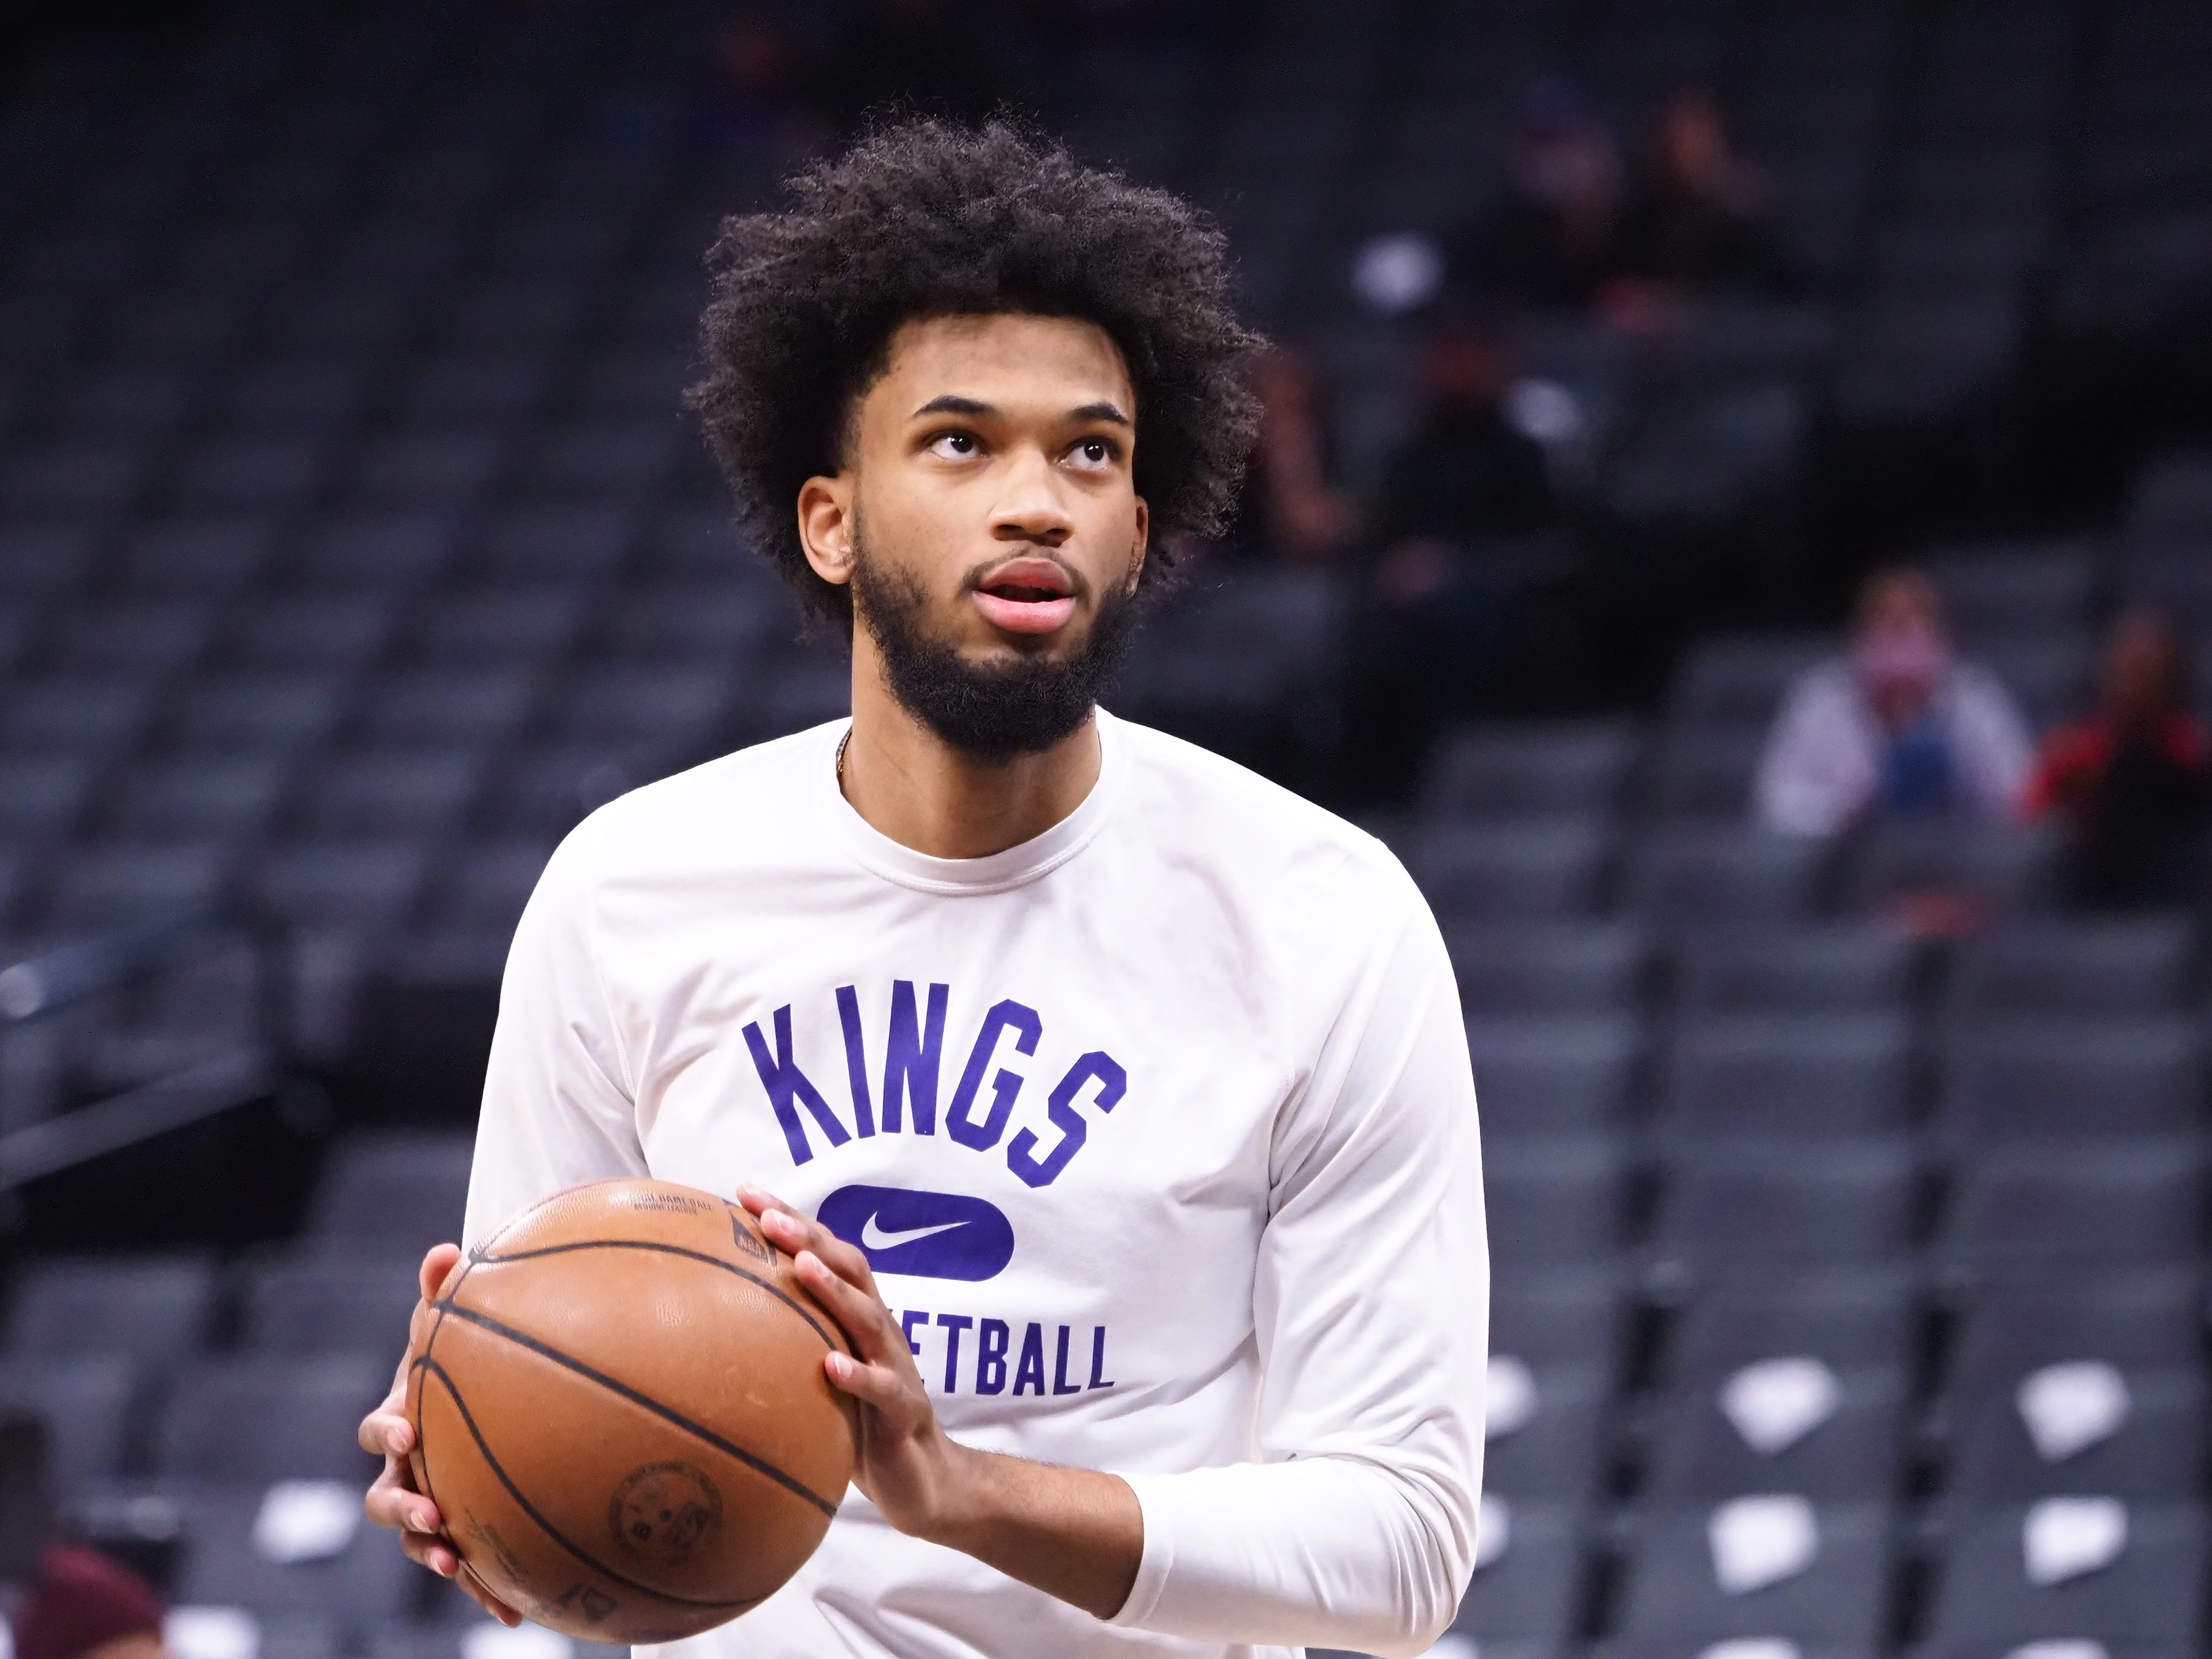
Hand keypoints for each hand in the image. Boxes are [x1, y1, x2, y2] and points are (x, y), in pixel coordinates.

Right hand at [358, 1243, 523, 1626]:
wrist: (480, 1388)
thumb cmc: (465, 1351)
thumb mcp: (455, 1323)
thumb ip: (445, 1292)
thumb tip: (444, 1251)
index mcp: (401, 1417)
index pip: (376, 1429)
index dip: (385, 1430)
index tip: (404, 1430)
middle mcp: (406, 1469)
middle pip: (385, 1499)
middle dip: (404, 1510)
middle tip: (433, 1514)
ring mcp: (430, 1503)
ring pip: (418, 1540)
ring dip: (435, 1555)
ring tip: (458, 1565)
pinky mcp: (462, 1532)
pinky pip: (469, 1565)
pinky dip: (486, 1588)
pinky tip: (518, 1612)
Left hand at [733, 1184, 974, 1539]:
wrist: (924, 1481)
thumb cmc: (861, 1424)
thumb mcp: (821, 1380)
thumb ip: (786, 1350)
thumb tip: (707, 1333)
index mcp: (857, 1318)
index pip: (825, 1255)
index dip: (792, 1220)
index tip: (745, 1192)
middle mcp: (879, 1331)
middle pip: (850, 1269)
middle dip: (809, 1237)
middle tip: (766, 1214)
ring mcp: (896, 1368)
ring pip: (870, 1318)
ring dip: (835, 1290)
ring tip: (802, 1267)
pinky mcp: (904, 1412)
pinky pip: (883, 1390)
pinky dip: (859, 1375)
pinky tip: (831, 1366)